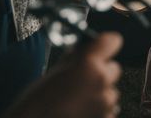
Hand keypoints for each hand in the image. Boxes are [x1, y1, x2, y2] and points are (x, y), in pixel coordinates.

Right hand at [3, 32, 122, 117]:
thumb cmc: (36, 104)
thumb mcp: (54, 72)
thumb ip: (75, 58)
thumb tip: (85, 50)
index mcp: (87, 63)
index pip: (112, 40)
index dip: (106, 44)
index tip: (103, 47)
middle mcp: (101, 80)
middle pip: (114, 68)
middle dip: (101, 73)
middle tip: (82, 82)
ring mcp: (105, 101)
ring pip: (111, 91)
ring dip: (99, 94)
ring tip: (77, 102)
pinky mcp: (106, 117)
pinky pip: (109, 110)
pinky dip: (98, 111)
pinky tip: (79, 112)